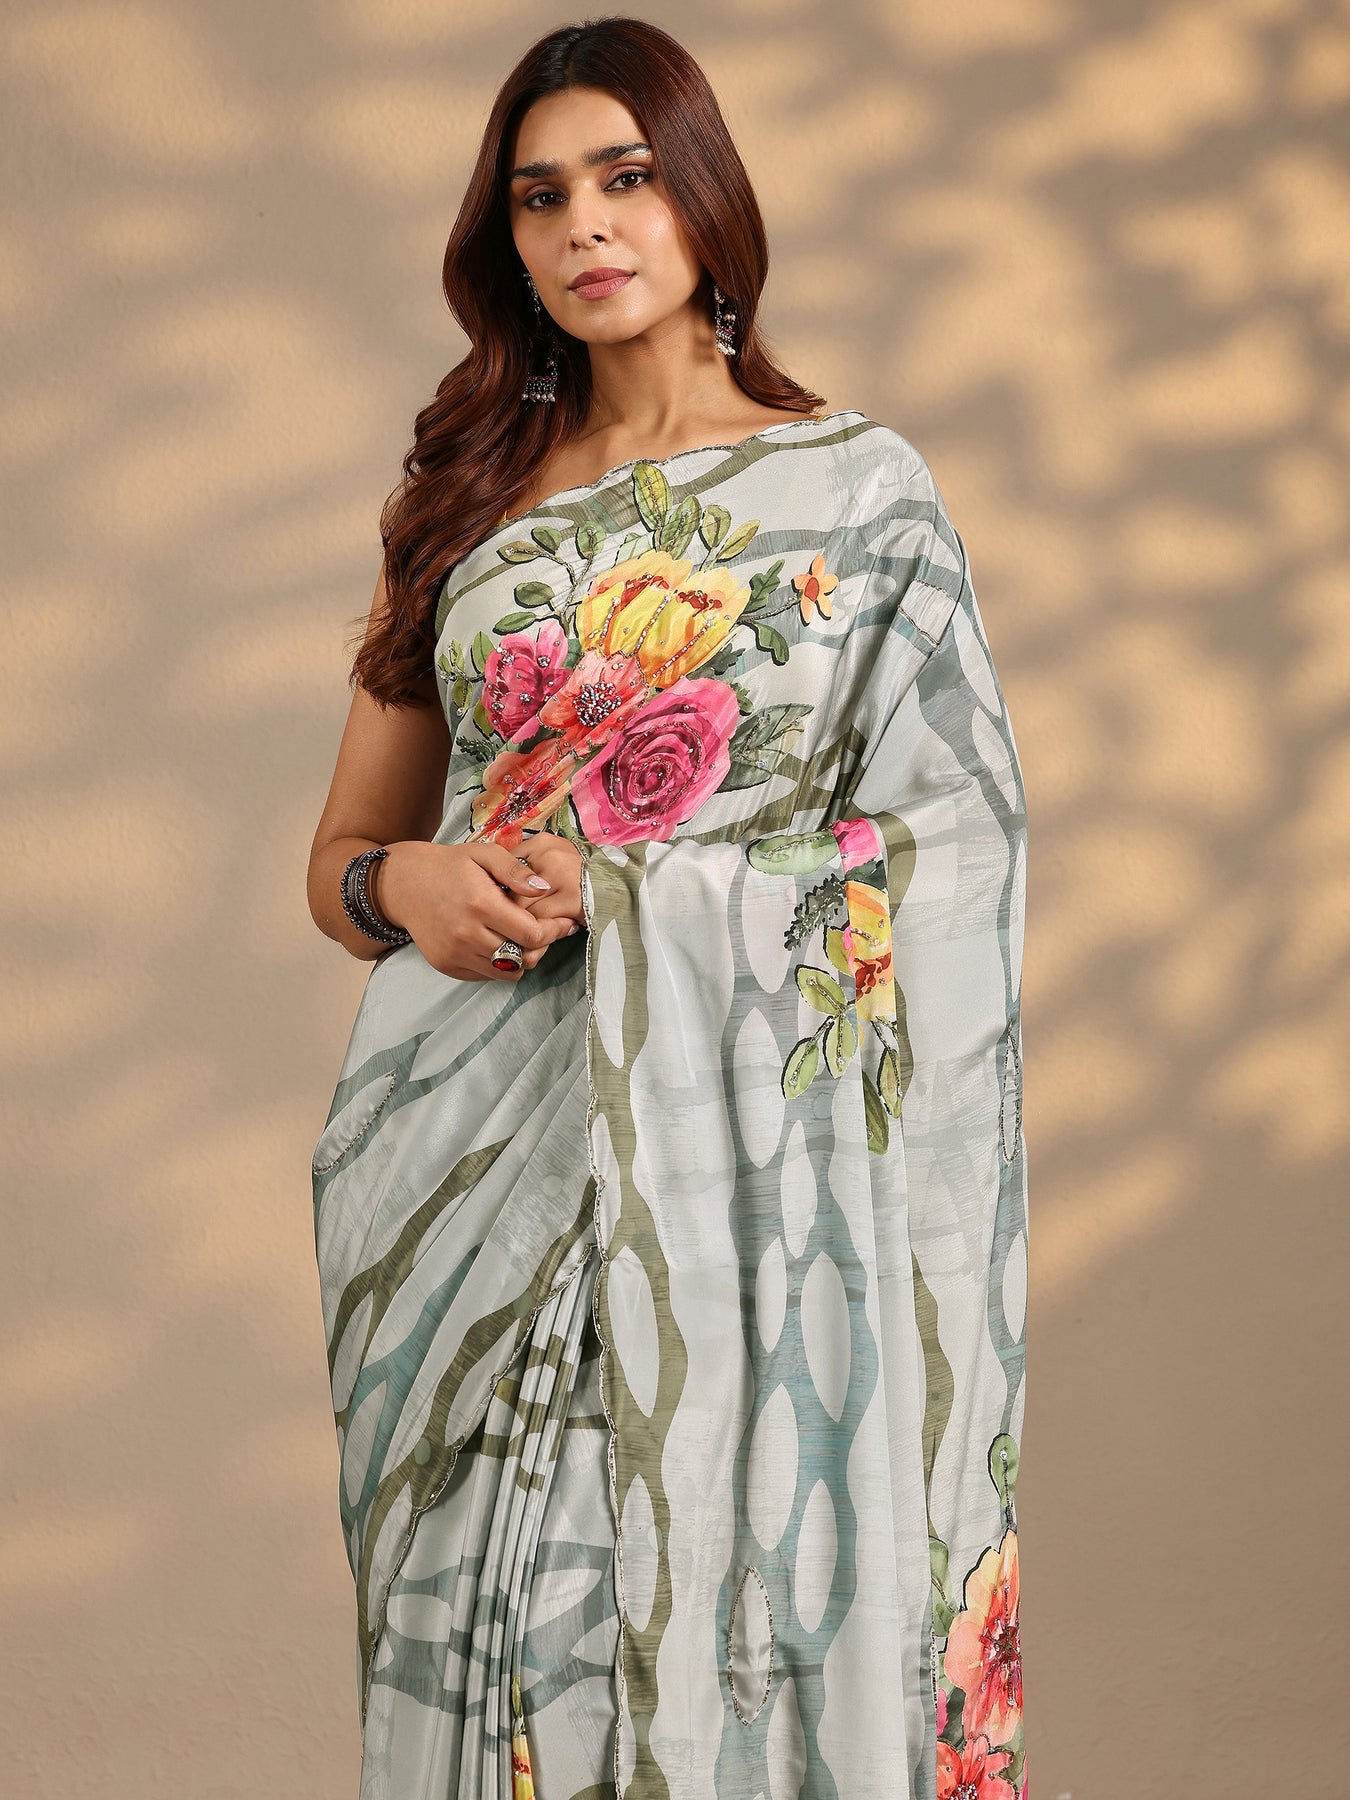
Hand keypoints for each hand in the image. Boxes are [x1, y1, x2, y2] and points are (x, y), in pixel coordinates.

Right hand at [375, 839, 579, 981]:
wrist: (403, 884)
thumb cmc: (449, 866)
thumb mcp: (484, 854)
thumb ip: (516, 871)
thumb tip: (544, 888)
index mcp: (480, 904)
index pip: (532, 934)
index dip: (554, 931)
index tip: (563, 922)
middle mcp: (467, 934)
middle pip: (524, 958)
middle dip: (542, 946)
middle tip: (545, 930)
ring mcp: (455, 954)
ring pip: (507, 973)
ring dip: (522, 958)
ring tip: (521, 937)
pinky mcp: (447, 965)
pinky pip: (486, 976)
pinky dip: (499, 964)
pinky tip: (498, 942)